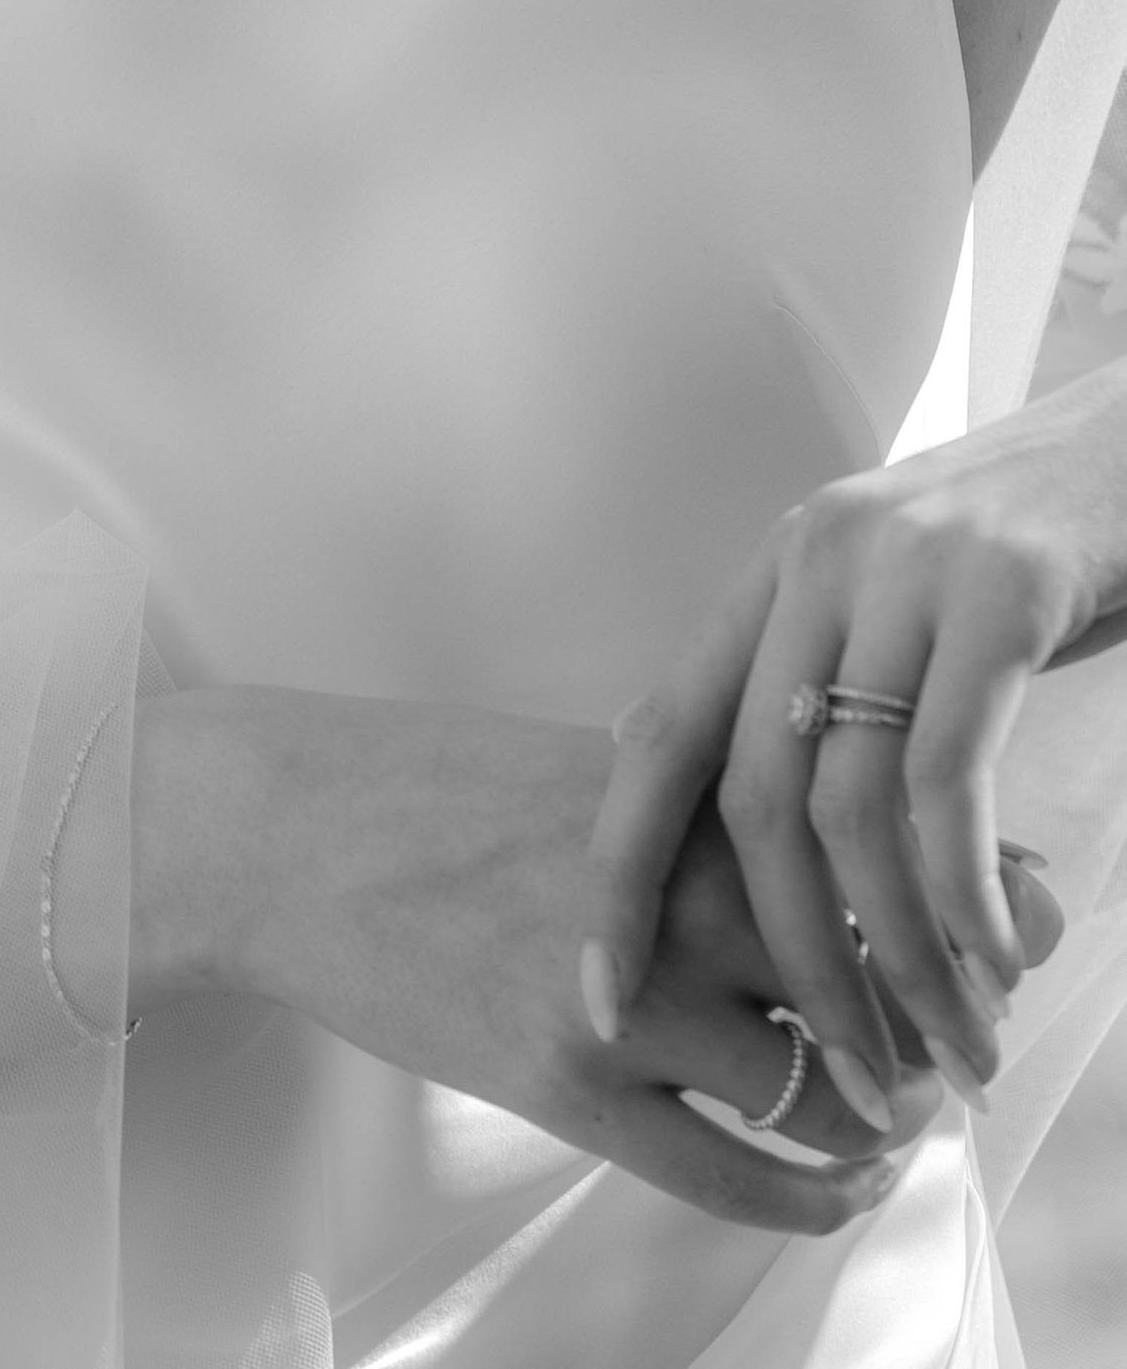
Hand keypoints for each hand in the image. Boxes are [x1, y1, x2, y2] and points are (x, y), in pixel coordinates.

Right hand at [129, 688, 932, 1233]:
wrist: (284, 834)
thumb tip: (805, 844)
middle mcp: (679, 883)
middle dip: (943, 1011)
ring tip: (894, 1108)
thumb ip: (694, 812)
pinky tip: (835, 1184)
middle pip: (881, 964)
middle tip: (956, 1031)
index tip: (1004, 918)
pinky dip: (815, 1192)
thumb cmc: (424, 792)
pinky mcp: (572, 1077)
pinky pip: (739, 1171)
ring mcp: (628, 988)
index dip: (957, 895)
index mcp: (684, 788)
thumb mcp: (581, 771)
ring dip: (886, 1107)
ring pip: (832, 1080)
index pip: (872, 844)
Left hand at [584, 371, 1126, 1118]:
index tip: (599, 997)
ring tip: (954, 1056)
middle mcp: (816, 562)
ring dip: (897, 960)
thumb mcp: (898, 603)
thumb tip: (681, 777)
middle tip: (847, 1085)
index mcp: (777, 575)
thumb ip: (807, 679)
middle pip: (752, 799)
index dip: (616, 875)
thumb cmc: (1036, 549)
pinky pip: (947, 778)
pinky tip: (995, 967)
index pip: (660, 738)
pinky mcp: (1003, 591)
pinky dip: (961, 896)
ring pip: (850, 808)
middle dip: (789, 962)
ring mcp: (904, 570)